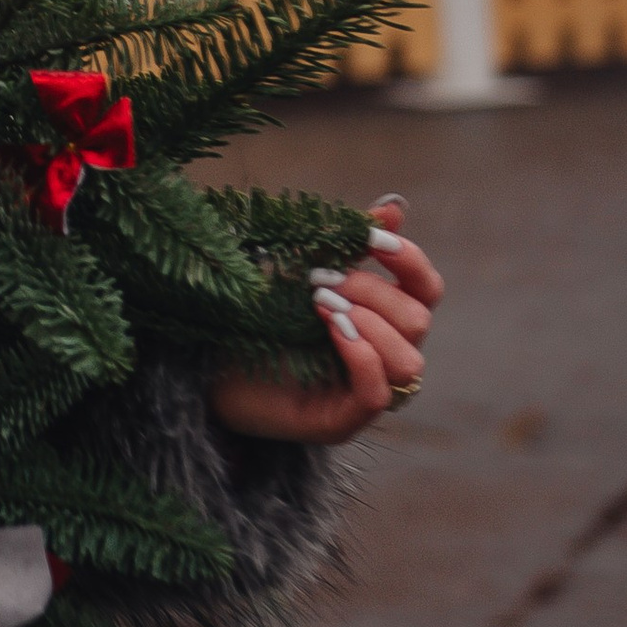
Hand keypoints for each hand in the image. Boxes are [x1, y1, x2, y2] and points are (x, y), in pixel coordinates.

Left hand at [209, 195, 442, 443]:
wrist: (199, 356)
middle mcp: (382, 355)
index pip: (427, 290)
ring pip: (409, 363)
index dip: (410, 262)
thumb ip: (349, 240)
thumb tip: (395, 206)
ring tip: (320, 305)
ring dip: (368, 324)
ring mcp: (364, 391)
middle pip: (417, 321)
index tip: (373, 239)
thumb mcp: (302, 265)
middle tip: (320, 279)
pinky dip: (361, 357)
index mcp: (381, 316)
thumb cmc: (253, 309)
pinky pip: (377, 395)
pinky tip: (331, 329)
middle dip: (371, 291)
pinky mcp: (340, 421)